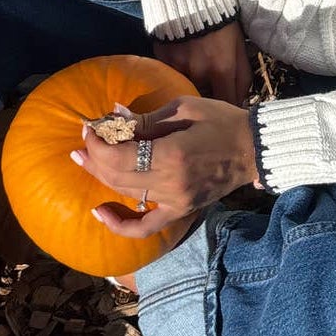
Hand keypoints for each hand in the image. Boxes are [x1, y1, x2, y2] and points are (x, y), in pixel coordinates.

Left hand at [71, 95, 260, 241]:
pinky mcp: (181, 210)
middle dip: (93, 157)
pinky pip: (147, 226)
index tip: (89, 127)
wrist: (255, 149)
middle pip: (116, 175)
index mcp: (171, 154)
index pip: (118, 154)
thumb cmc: (222, 121)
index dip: (97, 142)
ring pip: (126, 195)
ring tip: (84, 161)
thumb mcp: (185, 108)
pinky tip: (101, 212)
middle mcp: (170, 182)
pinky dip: (121, 224)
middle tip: (80, 142)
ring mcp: (175, 201)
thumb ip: (147, 118)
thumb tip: (114, 114)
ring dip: (101, 178)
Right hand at [150, 19, 251, 107]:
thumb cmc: (222, 23)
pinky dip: (177, 75)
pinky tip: (182, 64)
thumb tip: (241, 102)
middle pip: (206, 100)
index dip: (228, 108)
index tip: (228, 110)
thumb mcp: (239, 46)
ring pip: (187, 90)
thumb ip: (242, 76)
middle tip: (211, 93)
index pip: (227, 102)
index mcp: (223, 68)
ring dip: (192, 87)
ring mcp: (179, 68)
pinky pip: (171, 77)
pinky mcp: (163, 61)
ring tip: (195, 77)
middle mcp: (200, 72)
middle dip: (209, 99)